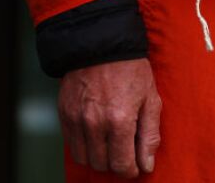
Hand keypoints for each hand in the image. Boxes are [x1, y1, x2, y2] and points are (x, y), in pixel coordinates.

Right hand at [58, 58, 161, 178]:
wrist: (101, 43)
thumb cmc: (131, 70)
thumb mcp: (150, 98)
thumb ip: (150, 135)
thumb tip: (147, 165)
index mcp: (119, 120)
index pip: (122, 164)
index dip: (131, 170)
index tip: (137, 165)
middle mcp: (94, 124)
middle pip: (102, 165)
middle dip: (115, 163)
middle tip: (125, 151)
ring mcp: (76, 120)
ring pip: (84, 158)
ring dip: (98, 157)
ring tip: (110, 144)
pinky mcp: (64, 114)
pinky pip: (71, 144)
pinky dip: (84, 146)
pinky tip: (96, 134)